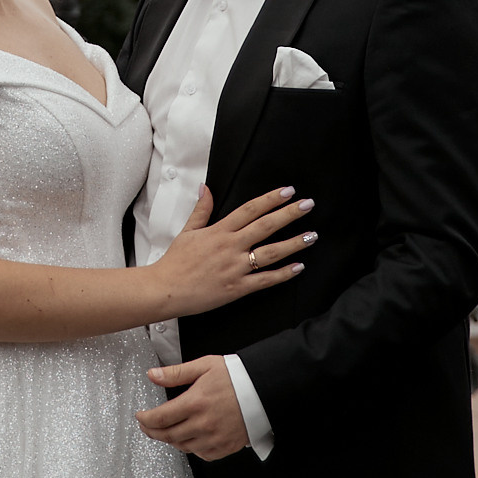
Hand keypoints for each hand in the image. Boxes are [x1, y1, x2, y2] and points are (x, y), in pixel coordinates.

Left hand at [138, 355, 250, 458]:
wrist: (264, 390)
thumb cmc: (237, 376)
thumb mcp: (204, 366)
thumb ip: (176, 373)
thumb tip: (153, 375)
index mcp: (195, 403)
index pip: (160, 418)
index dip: (145, 419)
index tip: (140, 416)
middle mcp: (203, 424)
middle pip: (168, 435)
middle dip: (152, 431)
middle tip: (147, 426)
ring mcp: (214, 438)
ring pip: (183, 446)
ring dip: (170, 440)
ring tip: (165, 431)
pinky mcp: (225, 446)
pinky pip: (201, 454)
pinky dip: (191, 448)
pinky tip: (188, 439)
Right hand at [152, 183, 313, 316]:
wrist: (166, 289)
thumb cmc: (176, 262)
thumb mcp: (188, 232)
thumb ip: (201, 210)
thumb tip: (207, 188)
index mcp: (219, 231)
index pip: (250, 210)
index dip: (270, 199)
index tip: (288, 191)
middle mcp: (230, 247)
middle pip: (265, 227)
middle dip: (289, 215)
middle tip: (308, 205)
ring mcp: (235, 268)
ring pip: (270, 253)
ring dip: (293, 243)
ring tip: (311, 236)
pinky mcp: (237, 288)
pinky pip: (265, 280)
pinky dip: (283, 274)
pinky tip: (298, 267)